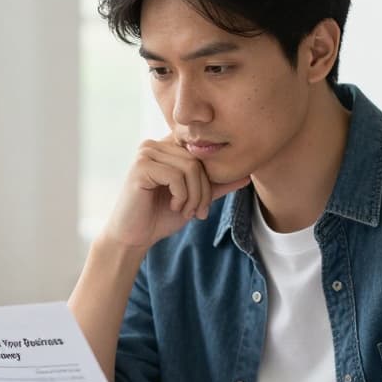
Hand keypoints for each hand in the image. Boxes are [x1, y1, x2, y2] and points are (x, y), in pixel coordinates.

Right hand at [102, 137, 249, 249]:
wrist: (134, 236)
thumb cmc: (161, 216)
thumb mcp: (195, 199)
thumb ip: (217, 185)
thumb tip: (247, 175)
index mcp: (166, 147)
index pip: (201, 151)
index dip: (209, 177)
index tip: (203, 203)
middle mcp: (154, 144)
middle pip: (198, 160)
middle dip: (204, 191)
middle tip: (198, 213)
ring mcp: (145, 153)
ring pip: (190, 168)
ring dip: (194, 196)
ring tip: (186, 211)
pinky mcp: (140, 167)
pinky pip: (176, 177)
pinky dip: (181, 197)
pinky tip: (173, 207)